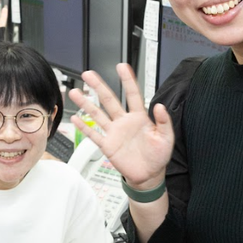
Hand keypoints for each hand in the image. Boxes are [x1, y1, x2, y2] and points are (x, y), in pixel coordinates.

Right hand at [68, 64, 173, 188]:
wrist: (149, 175)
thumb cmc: (158, 156)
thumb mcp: (166, 138)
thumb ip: (164, 122)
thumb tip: (160, 106)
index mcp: (139, 117)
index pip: (133, 94)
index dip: (127, 80)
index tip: (122, 67)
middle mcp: (124, 122)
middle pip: (109, 100)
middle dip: (99, 86)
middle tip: (89, 74)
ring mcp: (114, 132)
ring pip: (98, 114)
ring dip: (86, 104)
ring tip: (76, 93)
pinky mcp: (108, 145)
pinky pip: (94, 134)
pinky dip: (84, 127)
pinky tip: (76, 118)